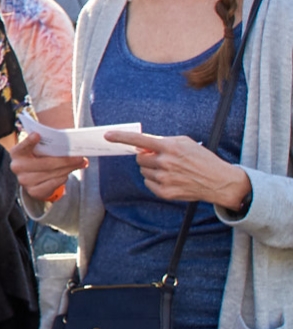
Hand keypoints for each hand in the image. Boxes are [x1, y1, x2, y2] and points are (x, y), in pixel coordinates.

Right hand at [8, 128, 86, 203]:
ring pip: (52, 174)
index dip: (29, 141)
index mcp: (17, 152)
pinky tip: (66, 174)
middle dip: (65, 160)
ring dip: (68, 169)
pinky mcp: (33, 191)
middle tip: (79, 157)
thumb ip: (53, 146)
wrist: (33, 176)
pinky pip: (53, 184)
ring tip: (78, 164)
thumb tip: (75, 152)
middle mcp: (17, 167)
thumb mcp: (41, 149)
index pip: (23, 146)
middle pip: (46, 163)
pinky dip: (62, 178)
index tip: (37, 135)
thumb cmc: (39, 157)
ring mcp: (24, 180)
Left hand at [116, 130, 251, 211]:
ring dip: (151, 169)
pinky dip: (155, 181)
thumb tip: (143, 145)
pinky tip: (170, 179)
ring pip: (143, 171)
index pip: (139, 140)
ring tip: (170, 170)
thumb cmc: (202, 159)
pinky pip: (148, 183)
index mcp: (170, 147)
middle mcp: (165, 162)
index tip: (107, 135)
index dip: (121, 137)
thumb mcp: (185, 143)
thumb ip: (163, 142)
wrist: (220, 182)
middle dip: (146, 157)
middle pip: (139, 158)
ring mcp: (165, 178)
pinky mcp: (166, 192)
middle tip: (161, 159)